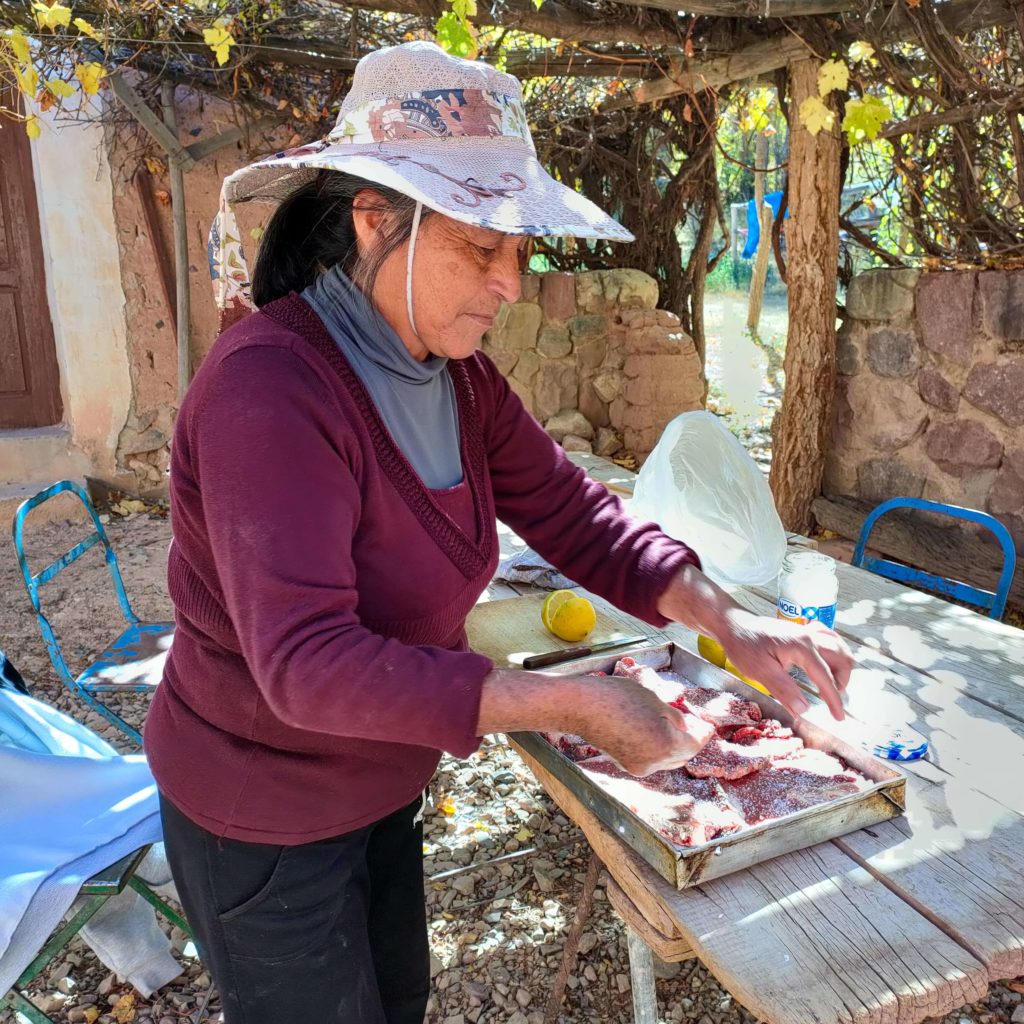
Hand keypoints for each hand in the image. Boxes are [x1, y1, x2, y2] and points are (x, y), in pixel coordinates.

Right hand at [579, 676, 715, 776]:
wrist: (582, 707)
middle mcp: (655, 762)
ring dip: (673, 748)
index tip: (709, 728)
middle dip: (690, 742)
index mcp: (666, 745)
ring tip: (673, 729)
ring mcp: (639, 767)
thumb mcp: (654, 700)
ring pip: (666, 760)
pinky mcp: (626, 765)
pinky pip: (650, 760)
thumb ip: (674, 717)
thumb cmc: (618, 697)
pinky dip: (657, 750)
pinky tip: (653, 735)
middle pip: (681, 756)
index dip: (703, 734)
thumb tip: (684, 727)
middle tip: (694, 727)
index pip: (694, 744)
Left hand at [657, 563, 852, 721]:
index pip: (825, 677)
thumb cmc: (743, 646)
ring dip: (840, 666)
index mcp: (802, 647)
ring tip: (831, 683)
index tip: (838, 717)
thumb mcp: (760, 671)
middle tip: (831, 699)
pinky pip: (828, 638)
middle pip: (841, 658)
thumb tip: (804, 709)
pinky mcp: (800, 631)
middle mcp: (809, 637)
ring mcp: (806, 632)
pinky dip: (833, 652)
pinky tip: (825, 662)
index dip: (833, 699)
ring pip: (838, 647)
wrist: (732, 624)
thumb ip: (784, 689)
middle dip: (842, 680)